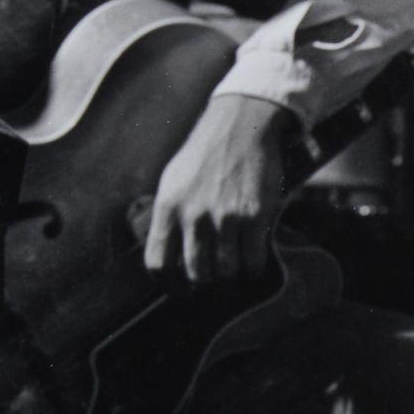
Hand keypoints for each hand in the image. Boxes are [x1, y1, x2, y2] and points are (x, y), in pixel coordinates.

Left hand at [144, 94, 291, 285]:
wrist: (241, 126)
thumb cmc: (205, 155)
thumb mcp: (173, 181)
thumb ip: (168, 216)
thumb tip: (167, 253)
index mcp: (168, 207)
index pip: (158, 264)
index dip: (169, 284)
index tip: (181, 288)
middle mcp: (194, 215)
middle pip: (197, 274)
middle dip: (207, 279)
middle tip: (214, 271)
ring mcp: (226, 217)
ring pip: (227, 272)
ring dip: (231, 272)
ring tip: (234, 261)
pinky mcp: (255, 216)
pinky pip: (253, 262)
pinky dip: (253, 267)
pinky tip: (252, 258)